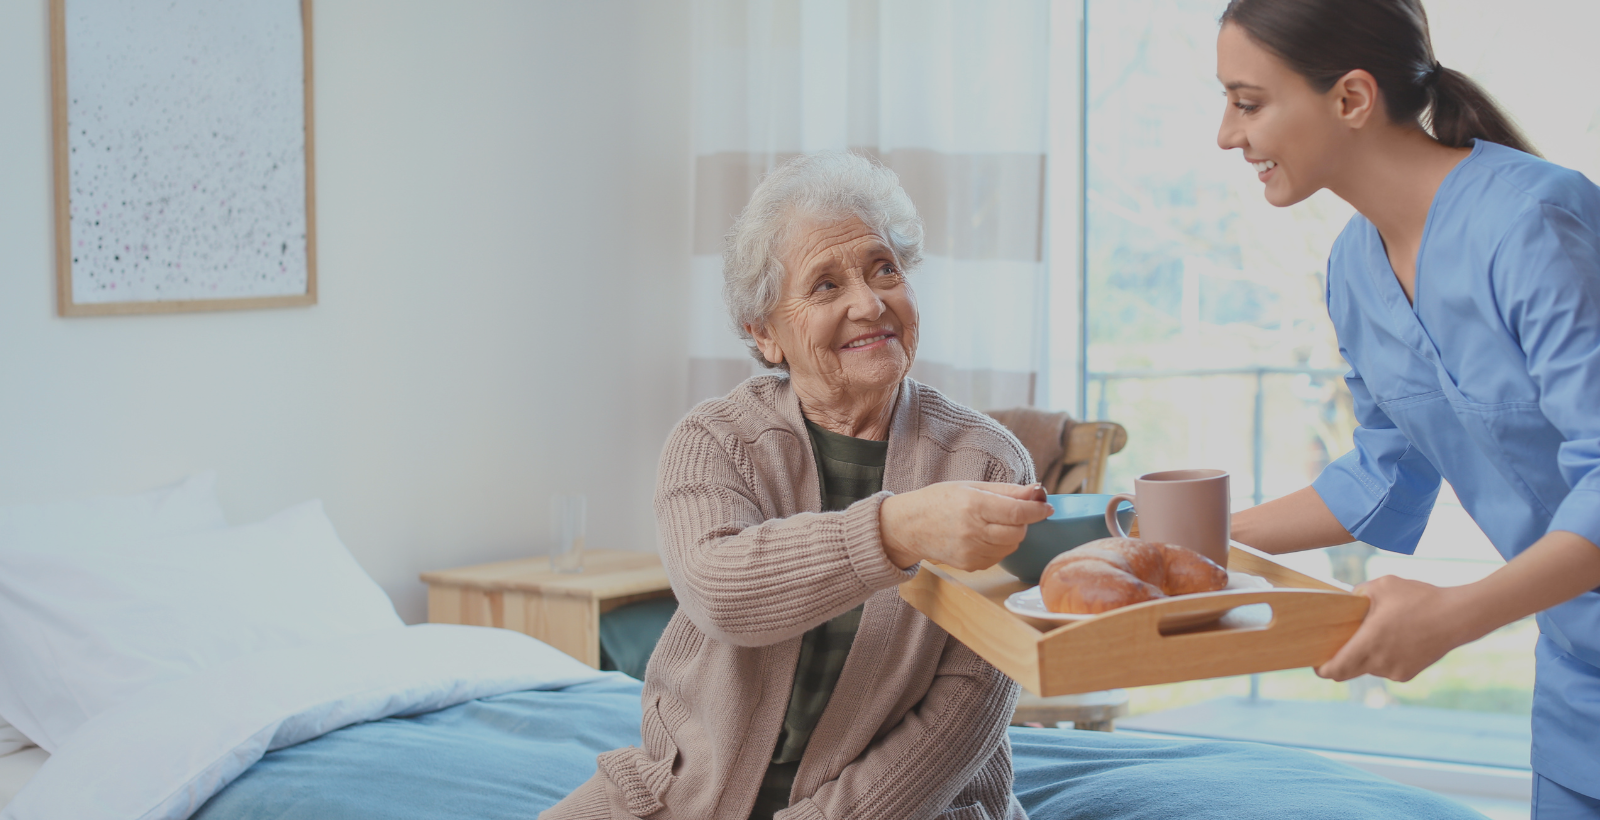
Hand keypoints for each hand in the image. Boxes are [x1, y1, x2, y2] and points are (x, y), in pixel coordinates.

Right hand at [878, 481, 1052, 570]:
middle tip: (1013, 512)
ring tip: (994, 523)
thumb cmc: (939, 501)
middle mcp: (973, 531)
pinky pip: (999, 557)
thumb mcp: (971, 486)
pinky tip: (984, 537)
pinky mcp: (970, 566)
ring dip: (1012, 535)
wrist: (909, 527)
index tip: (1046, 507)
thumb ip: (1007, 490)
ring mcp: (971, 552)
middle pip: (1018, 531)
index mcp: (973, 505)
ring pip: (1012, 546)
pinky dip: (1000, 547)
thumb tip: (1039, 491)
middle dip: (1023, 521)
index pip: (1017, 511)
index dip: (1037, 510)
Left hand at [1314, 575, 1473, 682]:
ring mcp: (1394, 671)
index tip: (1314, 661)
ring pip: (1366, 669)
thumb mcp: (1381, 586)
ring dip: (1363, 657)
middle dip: (1337, 662)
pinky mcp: (1408, 674)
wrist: (1457, 616)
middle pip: (1346, 672)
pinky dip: (1381, 658)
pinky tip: (1392, 639)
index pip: (1335, 669)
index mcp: (1369, 643)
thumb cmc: (1418, 598)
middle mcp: (1380, 663)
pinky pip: (1384, 668)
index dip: (1321, 668)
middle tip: (1334, 646)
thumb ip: (1355, 595)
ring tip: (1374, 633)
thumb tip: (1343, 603)